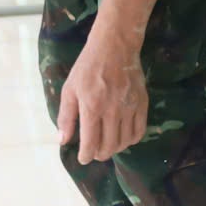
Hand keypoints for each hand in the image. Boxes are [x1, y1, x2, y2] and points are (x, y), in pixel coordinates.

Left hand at [57, 38, 148, 164]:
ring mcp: (129, 107)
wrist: (114, 47)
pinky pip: (139, 131)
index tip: (83, 158)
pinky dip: (131, 140)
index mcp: (91, 107)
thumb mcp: (70, 89)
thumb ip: (66, 117)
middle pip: (108, 146)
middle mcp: (112, 110)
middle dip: (99, 154)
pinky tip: (123, 137)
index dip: (86, 156)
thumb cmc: (87, 67)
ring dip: (114, 149)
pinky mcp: (142, 103)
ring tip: (107, 145)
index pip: (90, 143)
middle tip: (94, 152)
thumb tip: (62, 140)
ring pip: (124, 142)